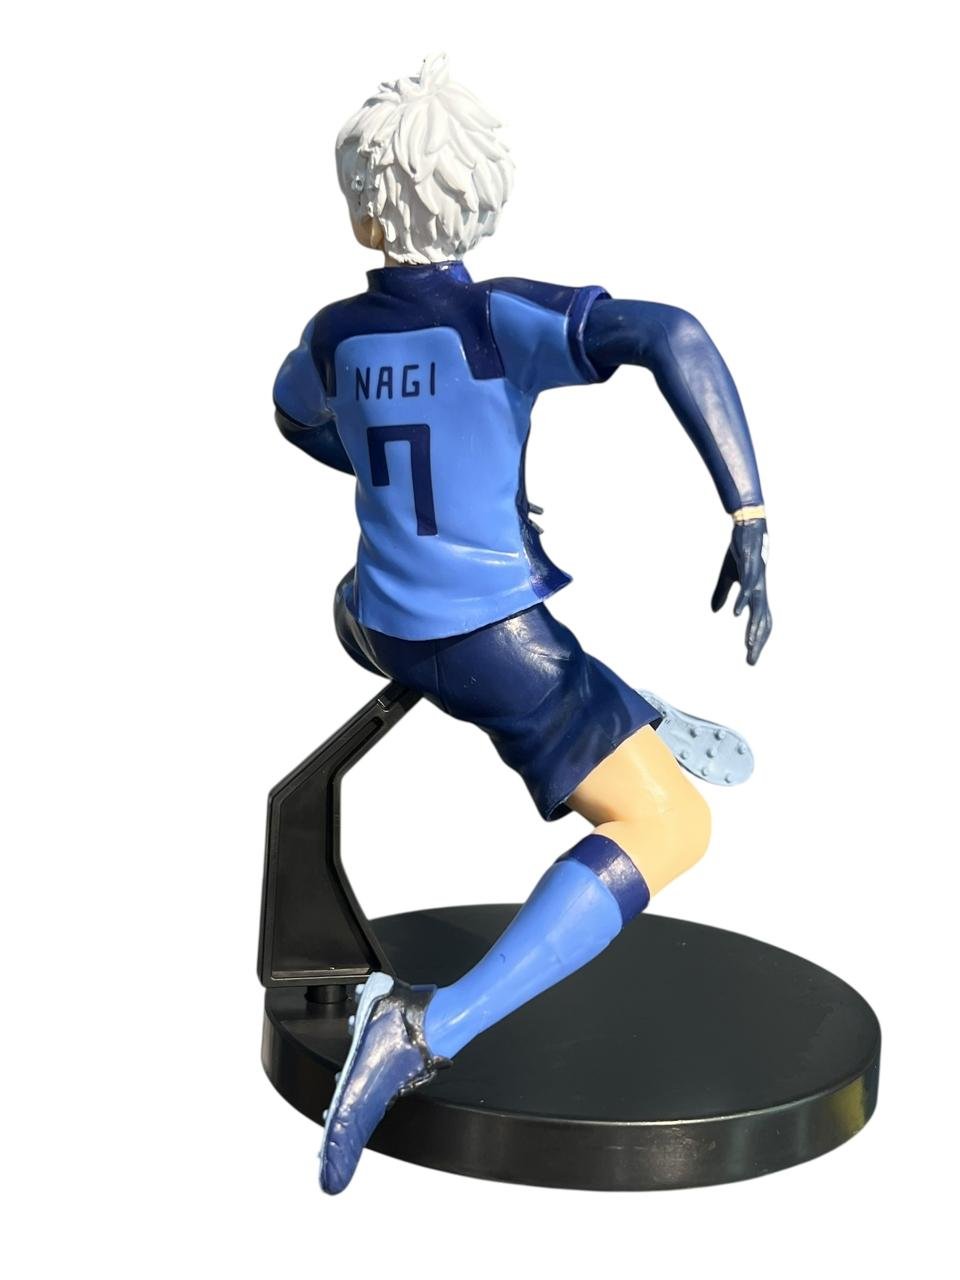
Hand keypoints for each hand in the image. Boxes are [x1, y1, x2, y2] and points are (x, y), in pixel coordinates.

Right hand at [711, 518, 771, 664]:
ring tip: (748, 644)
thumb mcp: (727, 576)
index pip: (760, 622)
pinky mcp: (749, 570)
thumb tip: (715, 611)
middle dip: (758, 642)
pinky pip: (746, 589)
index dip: (757, 640)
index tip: (750, 657)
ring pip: (758, 609)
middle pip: (763, 622)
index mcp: (756, 594)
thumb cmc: (741, 552)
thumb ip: (722, 594)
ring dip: (753, 628)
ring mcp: (756, 581)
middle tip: (751, 661)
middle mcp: (760, 591)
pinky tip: (736, 614)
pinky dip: (742, 602)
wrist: (748, 528)